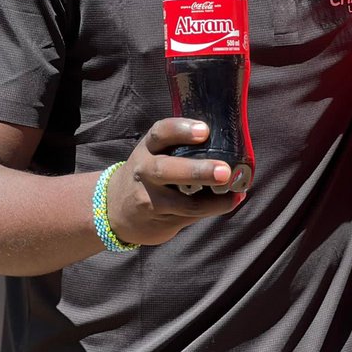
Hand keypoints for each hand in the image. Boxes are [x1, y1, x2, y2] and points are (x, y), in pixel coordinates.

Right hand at [105, 118, 244, 246]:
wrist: (115, 209)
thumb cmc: (148, 172)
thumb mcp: (154, 152)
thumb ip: (180, 145)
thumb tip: (229, 139)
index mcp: (147, 149)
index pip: (160, 133)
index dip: (181, 130)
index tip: (205, 130)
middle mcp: (145, 172)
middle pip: (167, 170)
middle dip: (197, 171)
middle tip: (224, 171)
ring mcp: (151, 200)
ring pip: (183, 203)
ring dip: (214, 200)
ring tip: (236, 191)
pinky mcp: (160, 221)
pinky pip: (190, 216)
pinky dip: (214, 209)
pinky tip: (231, 201)